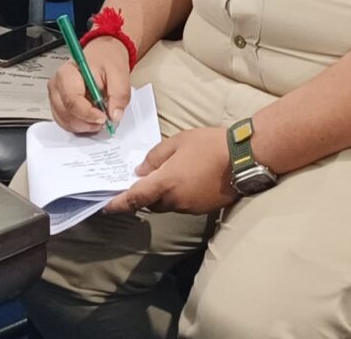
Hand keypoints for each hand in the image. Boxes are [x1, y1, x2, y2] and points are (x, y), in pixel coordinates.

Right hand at [48, 39, 132, 133]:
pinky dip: (80, 126)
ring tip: (100, 118)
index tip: (104, 118)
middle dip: (87, 122)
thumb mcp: (119, 73)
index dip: (88, 114)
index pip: (72, 100)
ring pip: (65, 121)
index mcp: (67, 73)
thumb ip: (119, 94)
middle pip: (66, 114)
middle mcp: (57, 86)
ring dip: (85, 126)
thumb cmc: (106, 60)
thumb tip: (115, 115)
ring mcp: (56, 97)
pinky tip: (92, 120)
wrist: (103, 55)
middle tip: (105, 120)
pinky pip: (66, 123)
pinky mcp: (59, 106)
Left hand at [104, 126, 237, 215]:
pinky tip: (188, 179)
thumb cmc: (209, 145)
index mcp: (165, 183)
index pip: (134, 198)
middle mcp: (175, 200)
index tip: (106, 206)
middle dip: (145, 194)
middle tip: (146, 178)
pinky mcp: (203, 209)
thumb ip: (155, 157)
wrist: (244, 157)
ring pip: (167, 204)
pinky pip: (183, 204)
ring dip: (164, 195)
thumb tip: (141, 171)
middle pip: (150, 203)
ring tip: (172, 174)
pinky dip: (179, 195)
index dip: (118, 203)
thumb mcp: (178, 141)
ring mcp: (190, 207)